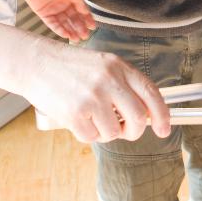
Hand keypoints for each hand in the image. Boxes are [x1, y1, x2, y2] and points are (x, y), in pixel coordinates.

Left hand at [17, 0, 94, 41]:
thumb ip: (78, 0)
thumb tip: (86, 11)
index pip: (81, 10)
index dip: (87, 18)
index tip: (93, 26)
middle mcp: (63, 4)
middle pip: (73, 18)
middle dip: (80, 27)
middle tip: (86, 35)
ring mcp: (53, 9)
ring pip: (64, 23)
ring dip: (71, 31)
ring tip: (77, 39)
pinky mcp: (43, 13)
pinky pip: (53, 24)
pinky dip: (59, 29)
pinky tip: (66, 34)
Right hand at [22, 38, 170, 143]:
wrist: (37, 63)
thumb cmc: (71, 67)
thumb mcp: (104, 66)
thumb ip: (124, 84)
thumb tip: (146, 113)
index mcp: (120, 67)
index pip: (151, 94)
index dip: (162, 115)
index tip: (164, 129)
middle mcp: (109, 80)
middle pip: (138, 119)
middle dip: (133, 131)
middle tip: (122, 129)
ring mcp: (92, 97)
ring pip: (113, 132)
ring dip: (105, 132)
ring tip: (91, 118)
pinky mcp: (74, 113)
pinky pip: (91, 137)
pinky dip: (86, 134)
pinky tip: (77, 119)